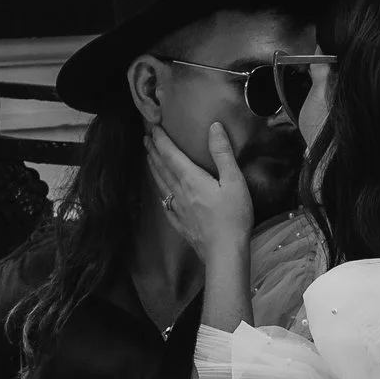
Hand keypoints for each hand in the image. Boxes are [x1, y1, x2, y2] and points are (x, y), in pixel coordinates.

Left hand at [147, 121, 255, 264]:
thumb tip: (214, 126)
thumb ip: (222, 153)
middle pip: (162, 168)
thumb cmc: (233, 216)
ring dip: (153, 168)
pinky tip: (160, 193)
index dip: (161, 140)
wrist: (224, 252)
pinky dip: (160, 192)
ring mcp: (177, 209)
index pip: (170, 154)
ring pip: (161, 184)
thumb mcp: (234, 181)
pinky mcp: (180, 223)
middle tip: (145, 139)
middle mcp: (179, 192)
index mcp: (190, 179)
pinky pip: (165, 203)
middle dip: (153, 151)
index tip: (153, 127)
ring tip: (148, 158)